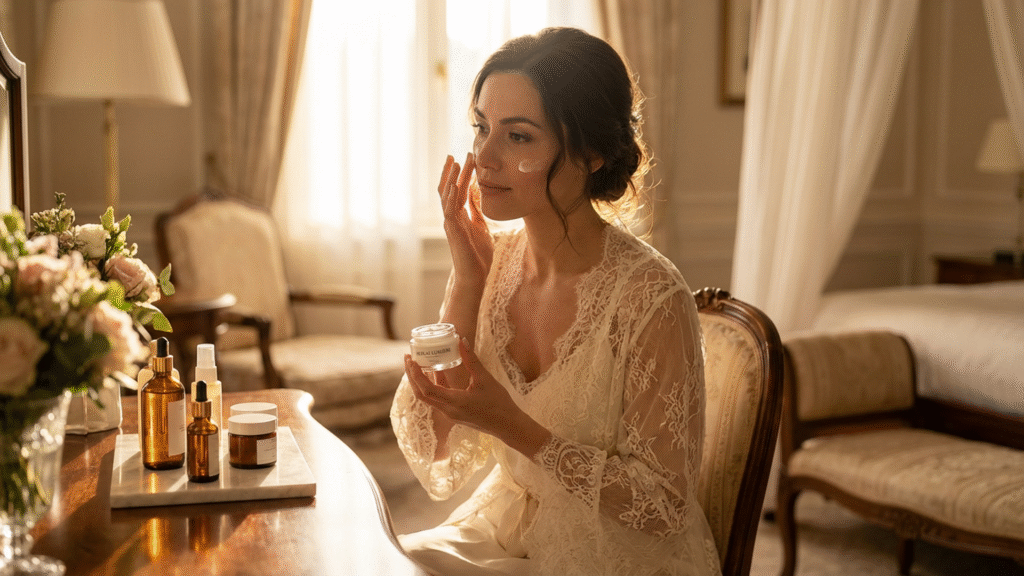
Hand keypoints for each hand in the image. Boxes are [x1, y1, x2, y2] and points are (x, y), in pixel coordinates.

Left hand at [404, 338, 549, 457]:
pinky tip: (438, 371)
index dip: (416, 374)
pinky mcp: (455, 413)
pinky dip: (435, 385)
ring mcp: (450, 413)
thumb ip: (471, 360)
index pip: (427, 389)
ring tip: (419, 362)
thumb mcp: (485, 379)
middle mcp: (448, 410)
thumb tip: (462, 340)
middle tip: (409, 358)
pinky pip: (439, 398)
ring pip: (429, 397)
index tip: (411, 359)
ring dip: (422, 381)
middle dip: (412, 376)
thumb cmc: (499, 403)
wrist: (508, 425)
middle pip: (422, 394)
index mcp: (454, 402)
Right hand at [439, 153, 492, 289]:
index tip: (466, 159)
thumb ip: (476, 209)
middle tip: (458, 154)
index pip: (457, 190)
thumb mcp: (481, 225)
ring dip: (451, 178)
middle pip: (449, 188)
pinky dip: (451, 195)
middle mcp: (451, 217)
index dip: (460, 174)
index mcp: (459, 215)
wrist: (475, 274)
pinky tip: (455, 183)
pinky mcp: (453, 230)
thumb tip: (477, 191)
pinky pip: (450, 209)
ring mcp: (450, 222)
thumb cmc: (479, 254)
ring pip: (447, 195)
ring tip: (455, 162)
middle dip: (453, 171)